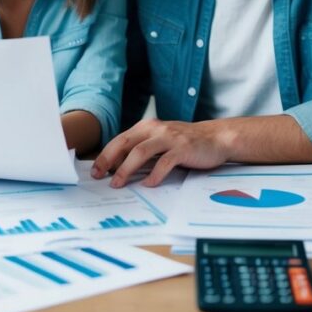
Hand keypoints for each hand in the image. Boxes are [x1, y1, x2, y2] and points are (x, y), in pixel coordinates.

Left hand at [90, 119, 230, 187]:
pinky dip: (154, 174)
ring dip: (126, 169)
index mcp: (147, 127)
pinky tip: (148, 184)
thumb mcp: (160, 141)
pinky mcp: (183, 148)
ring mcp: (169, 138)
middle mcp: (156, 129)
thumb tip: (118, 168)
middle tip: (99, 176)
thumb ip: (142, 150)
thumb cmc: (185, 142)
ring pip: (141, 152)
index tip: (95, 171)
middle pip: (125, 143)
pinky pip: (164, 162)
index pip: (120, 140)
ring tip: (118, 184)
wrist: (216, 138)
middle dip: (109, 161)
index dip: (105, 155)